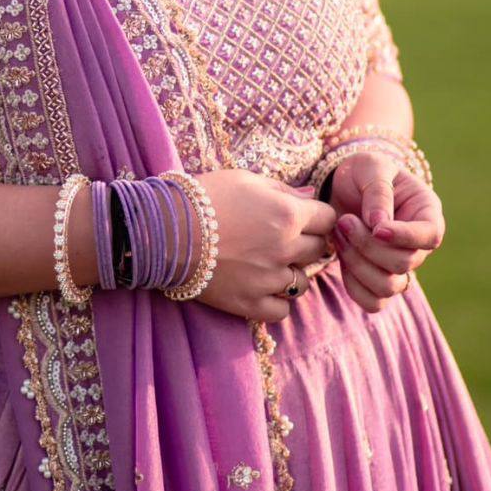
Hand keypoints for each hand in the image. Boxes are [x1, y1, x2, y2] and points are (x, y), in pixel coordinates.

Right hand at [194, 169, 337, 324]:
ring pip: (303, 282)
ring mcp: (268, 279)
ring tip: (269, 263)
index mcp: (287, 214)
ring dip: (292, 272)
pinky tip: (262, 286)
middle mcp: (285, 249)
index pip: (328, 219)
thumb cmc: (203, 198)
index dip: (317, 217)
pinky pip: (282, 310)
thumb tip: (311, 198)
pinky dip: (276, 300)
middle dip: (307, 242)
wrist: (162, 231)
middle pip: (319, 250)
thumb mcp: (245, 180)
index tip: (304, 218)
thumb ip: (282, 189)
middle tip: (285, 238)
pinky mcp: (250, 304)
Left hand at [321, 151, 445, 314]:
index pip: (429, 236)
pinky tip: (340, 259)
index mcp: (426, 212)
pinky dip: (354, 287)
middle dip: (368, 246)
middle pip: (404, 263)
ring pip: (389, 287)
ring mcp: (400, 266)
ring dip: (357, 264)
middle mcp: (418, 244)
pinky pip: (374, 302)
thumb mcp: (370, 167)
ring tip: (338, 235)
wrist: (341, 187)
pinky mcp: (378, 280)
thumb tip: (380, 225)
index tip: (376, 228)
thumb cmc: (362, 172)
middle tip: (343, 221)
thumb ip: (378, 192)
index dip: (404, 237)